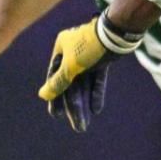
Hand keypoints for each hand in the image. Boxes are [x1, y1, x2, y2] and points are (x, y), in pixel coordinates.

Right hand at [38, 16, 141, 131]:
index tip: (56, 115)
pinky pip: (97, 79)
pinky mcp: (102, 59)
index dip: (56, 97)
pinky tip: (96, 109)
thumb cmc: (89, 46)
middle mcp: (72, 52)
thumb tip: (43, 95)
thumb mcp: (71, 66)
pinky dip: (96, 92)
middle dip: (74, 106)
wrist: (117, 32)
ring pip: (85, 83)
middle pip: (71, 83)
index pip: (54, 77)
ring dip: (85, 103)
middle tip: (77, 127)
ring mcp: (89, 55)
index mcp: (61, 49)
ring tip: (85, 123)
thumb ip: (58, 82)